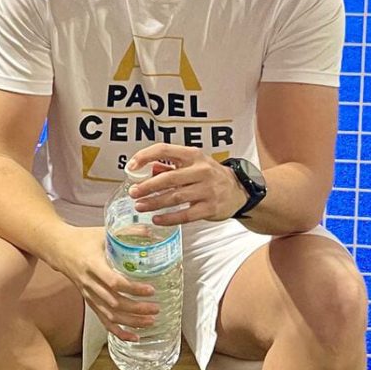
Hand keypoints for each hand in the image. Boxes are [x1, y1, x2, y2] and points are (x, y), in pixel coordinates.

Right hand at [53, 226, 158, 342]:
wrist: (58, 248)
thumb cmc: (82, 239)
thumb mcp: (103, 232)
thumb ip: (126, 232)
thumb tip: (151, 231)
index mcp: (92, 264)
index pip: (113, 282)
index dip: (133, 288)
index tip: (150, 290)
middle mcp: (89, 283)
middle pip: (114, 302)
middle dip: (137, 308)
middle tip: (156, 308)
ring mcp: (88, 295)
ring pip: (110, 315)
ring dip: (131, 321)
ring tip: (151, 321)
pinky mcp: (89, 301)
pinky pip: (103, 320)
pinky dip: (118, 332)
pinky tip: (133, 337)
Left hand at [128, 144, 245, 224]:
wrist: (238, 190)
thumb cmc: (211, 175)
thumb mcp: (193, 164)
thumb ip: (170, 167)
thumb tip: (146, 170)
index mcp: (193, 155)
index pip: (164, 150)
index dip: (145, 157)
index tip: (131, 166)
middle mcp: (201, 171)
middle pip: (168, 178)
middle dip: (147, 186)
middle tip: (133, 193)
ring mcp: (207, 190)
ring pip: (175, 197)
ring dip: (154, 203)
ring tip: (140, 206)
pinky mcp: (210, 207)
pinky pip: (186, 215)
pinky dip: (169, 218)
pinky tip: (157, 219)